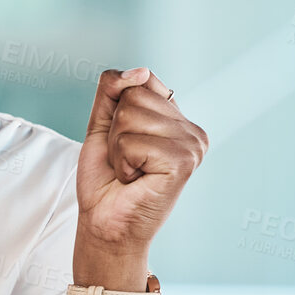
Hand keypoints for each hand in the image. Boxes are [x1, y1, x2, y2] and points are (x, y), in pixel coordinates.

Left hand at [76, 67, 208, 257]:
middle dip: (115, 130)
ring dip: (117, 148)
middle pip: (133, 96)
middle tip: (126, 161)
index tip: (125, 143)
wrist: (104, 224)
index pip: (140, 80)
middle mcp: (191, 130)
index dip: (117, 112)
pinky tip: (136, 180)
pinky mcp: (183, 162)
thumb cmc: (106, 180)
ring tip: (130, 171)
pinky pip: (132, 142)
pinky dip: (123, 163)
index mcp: (177, 119)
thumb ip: (113, 90)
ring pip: (129, 116)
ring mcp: (192, 145)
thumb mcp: (102, 125)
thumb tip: (140, 70)